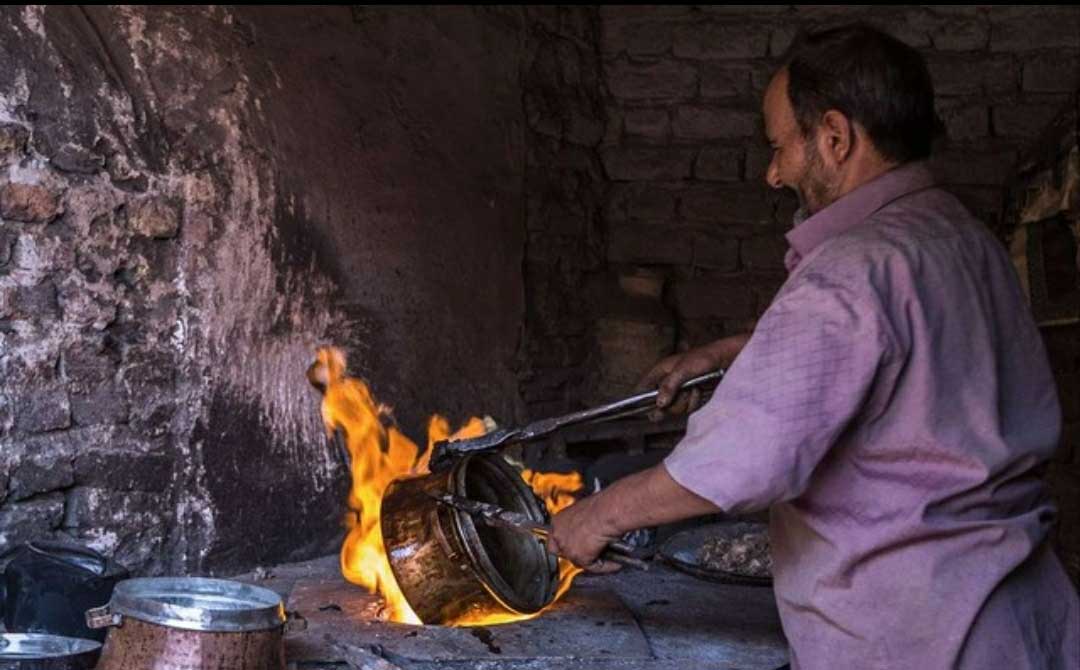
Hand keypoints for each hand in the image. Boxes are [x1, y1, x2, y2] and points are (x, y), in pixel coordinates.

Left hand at [547, 493, 622, 572]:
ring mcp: (567, 547)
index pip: (555, 537)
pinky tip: (615, 563)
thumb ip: (581, 525)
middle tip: (591, 554)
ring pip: (578, 561)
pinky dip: (606, 566)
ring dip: (592, 561)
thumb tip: (588, 530)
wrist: (609, 510)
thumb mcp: (586, 513)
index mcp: (559, 520)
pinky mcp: (579, 557)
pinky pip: (593, 567)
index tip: (577, 545)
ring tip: (607, 559)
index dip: (567, 543)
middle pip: (562, 552)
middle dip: (576, 555)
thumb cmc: (602, 506)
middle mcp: (559, 534)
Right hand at [636, 333, 750, 420]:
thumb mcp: (683, 370)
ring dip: (685, 402)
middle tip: (681, 395)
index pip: (643, 388)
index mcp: (660, 372)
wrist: (725, 361)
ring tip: (694, 389)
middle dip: (672, 403)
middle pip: (659, 405)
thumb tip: (659, 404)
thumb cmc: (703, 358)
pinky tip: (699, 391)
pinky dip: (694, 402)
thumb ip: (669, 386)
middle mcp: (667, 383)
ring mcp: (679, 391)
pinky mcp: (690, 398)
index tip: (643, 409)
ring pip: (674, 408)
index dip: (640, 399)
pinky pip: (687, 408)